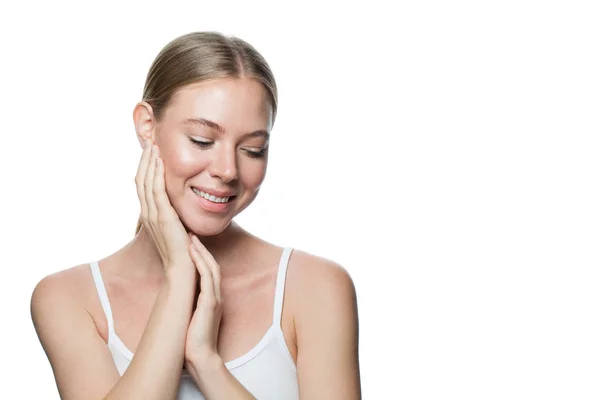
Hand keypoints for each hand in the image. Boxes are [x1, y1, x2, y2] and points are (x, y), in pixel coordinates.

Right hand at [135, 139, 194, 274]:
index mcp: (149, 215)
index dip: (145, 168)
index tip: (150, 152)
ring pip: (146, 182)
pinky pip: (156, 190)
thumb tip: (178, 206)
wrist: (181, 269)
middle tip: (148, 142)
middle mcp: (147, 213)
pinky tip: (159, 161)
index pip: (143, 186)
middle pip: (141, 180)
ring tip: (152, 145)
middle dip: (144, 160)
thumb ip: (173, 215)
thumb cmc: (182, 251)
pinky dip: (156, 174)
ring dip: (149, 162)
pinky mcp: (163, 217)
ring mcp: (153, 215)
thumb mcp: (175, 228)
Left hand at [184, 233, 223, 367]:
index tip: (190, 243)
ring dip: (201, 251)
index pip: (209, 272)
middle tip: (191, 233)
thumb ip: (189, 306)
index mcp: (212, 299)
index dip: (201, 256)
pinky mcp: (211, 303)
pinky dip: (201, 263)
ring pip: (211, 268)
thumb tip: (178, 299)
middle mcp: (216, 296)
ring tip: (191, 237)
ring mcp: (215, 299)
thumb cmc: (193, 342)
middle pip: (212, 265)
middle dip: (202, 248)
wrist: (201, 359)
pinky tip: (193, 253)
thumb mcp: (191, 319)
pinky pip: (207, 278)